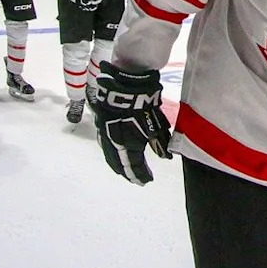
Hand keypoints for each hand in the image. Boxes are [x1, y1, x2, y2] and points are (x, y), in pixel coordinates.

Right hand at [94, 62, 171, 185]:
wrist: (126, 86)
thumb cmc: (144, 106)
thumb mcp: (156, 125)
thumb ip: (160, 143)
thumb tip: (165, 157)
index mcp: (128, 146)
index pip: (134, 166)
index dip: (141, 175)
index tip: (147, 181)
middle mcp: (114, 143)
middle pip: (119, 164)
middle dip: (127, 173)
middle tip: (135, 178)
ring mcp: (106, 134)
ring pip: (110, 155)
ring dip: (117, 164)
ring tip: (123, 170)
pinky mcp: (101, 124)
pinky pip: (105, 145)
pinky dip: (111, 153)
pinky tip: (114, 152)